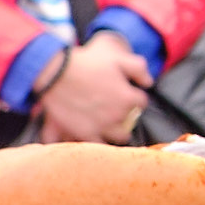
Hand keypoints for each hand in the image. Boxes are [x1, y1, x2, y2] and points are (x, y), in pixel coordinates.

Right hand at [36, 33, 152, 143]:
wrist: (56, 73)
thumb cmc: (86, 63)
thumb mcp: (117, 58)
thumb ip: (138, 68)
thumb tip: (148, 82)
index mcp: (127, 98)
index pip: (141, 102)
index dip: (134, 97)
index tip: (126, 94)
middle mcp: (117, 116)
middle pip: (130, 124)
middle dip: (125, 118)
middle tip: (114, 111)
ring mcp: (101, 128)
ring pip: (116, 139)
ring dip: (114, 133)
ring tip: (106, 127)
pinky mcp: (83, 134)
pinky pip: (94, 146)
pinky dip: (94, 144)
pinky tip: (91, 138)